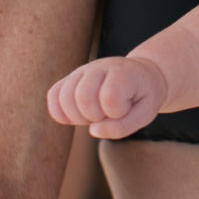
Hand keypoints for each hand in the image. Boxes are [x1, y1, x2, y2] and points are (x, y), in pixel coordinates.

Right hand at [47, 55, 168, 138]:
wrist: (141, 74)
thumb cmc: (142, 96)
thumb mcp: (145, 113)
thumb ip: (122, 127)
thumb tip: (93, 130)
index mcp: (123, 73)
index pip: (110, 97)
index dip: (116, 112)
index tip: (126, 109)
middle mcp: (100, 67)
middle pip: (82, 97)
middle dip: (94, 117)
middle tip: (107, 116)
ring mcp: (83, 70)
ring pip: (63, 97)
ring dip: (77, 116)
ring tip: (93, 116)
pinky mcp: (70, 77)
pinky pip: (53, 95)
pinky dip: (60, 112)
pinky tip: (77, 116)